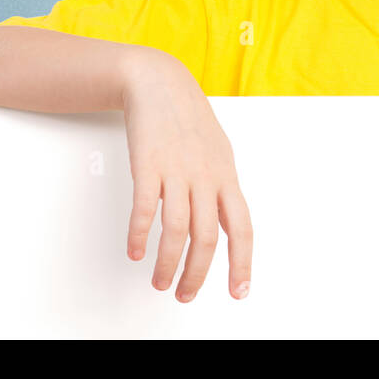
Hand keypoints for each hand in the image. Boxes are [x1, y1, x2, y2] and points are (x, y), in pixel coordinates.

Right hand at [121, 50, 252, 302]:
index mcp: (226, 177)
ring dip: (168, 264)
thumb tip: (228, 225)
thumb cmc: (188, 120)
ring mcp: (177, 171)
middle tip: (185, 295)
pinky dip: (140, 235)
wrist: (159, 83)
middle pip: (207, 238)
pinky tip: (135, 252)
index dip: (242, 263)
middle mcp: (205, 177)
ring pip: (177, 230)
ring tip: (159, 281)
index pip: (242, 229)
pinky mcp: (148, 165)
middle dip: (196, 274)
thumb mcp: (218, 154)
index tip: (239, 292)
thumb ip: (222, 189)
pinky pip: (145, 209)